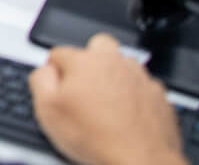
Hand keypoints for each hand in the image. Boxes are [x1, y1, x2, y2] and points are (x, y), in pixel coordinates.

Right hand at [29, 34, 185, 164]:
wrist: (140, 161)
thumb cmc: (98, 139)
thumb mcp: (47, 110)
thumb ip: (40, 80)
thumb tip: (45, 71)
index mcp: (85, 61)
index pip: (59, 53)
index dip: (54, 72)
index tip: (58, 90)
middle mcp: (115, 63)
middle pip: (98, 46)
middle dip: (89, 61)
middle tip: (85, 88)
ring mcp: (140, 78)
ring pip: (123, 65)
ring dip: (114, 78)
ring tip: (107, 106)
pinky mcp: (158, 96)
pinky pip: (143, 87)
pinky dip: (135, 97)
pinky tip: (127, 116)